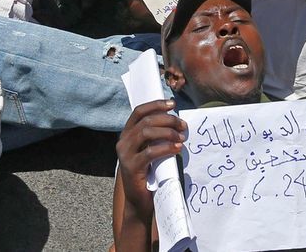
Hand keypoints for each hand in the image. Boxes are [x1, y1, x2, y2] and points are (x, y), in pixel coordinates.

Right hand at [117, 100, 185, 220]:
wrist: (139, 201)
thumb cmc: (149, 173)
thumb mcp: (150, 150)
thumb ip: (156, 136)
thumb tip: (176, 121)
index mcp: (127, 134)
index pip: (139, 111)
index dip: (156, 105)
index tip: (172, 104)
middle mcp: (123, 142)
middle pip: (146, 121)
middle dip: (167, 120)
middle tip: (183, 125)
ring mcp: (125, 154)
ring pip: (147, 133)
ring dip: (168, 132)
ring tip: (181, 137)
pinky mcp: (131, 167)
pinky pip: (150, 152)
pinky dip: (166, 148)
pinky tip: (177, 149)